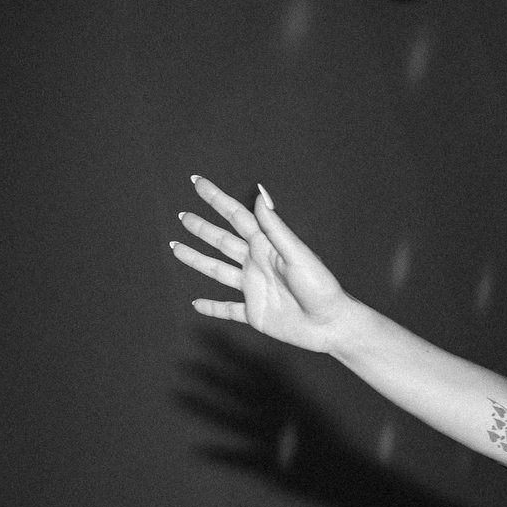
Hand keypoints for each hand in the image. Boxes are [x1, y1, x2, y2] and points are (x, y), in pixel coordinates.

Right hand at [171, 178, 364, 352]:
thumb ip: (275, 227)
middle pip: (222, 241)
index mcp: (266, 246)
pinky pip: (227, 309)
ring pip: (218, 271)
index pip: (236, 216)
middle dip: (201, 228)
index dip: (216, 199)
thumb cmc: (320, 286)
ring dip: (197, 260)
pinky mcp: (254, 313)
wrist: (330, 324)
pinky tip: (196, 304)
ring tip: (175, 248)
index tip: (197, 182)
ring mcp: (254, 288)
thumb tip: (259, 193)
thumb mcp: (297, 253)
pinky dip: (211, 307)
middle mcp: (257, 264)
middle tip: (181, 215)